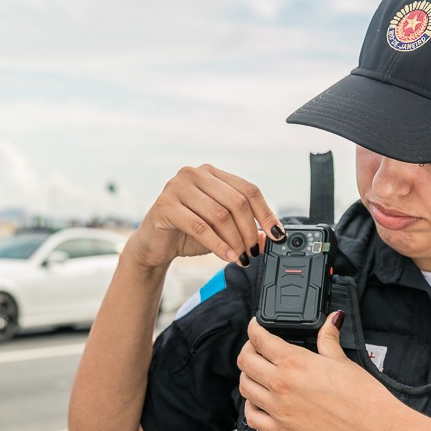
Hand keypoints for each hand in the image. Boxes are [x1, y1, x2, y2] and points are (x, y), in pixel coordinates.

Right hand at [127, 164, 284, 269]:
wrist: (153, 246)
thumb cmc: (187, 234)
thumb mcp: (221, 231)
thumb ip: (245, 230)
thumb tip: (271, 237)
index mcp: (212, 174)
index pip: (248, 189)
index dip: (266, 213)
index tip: (277, 234)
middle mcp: (195, 174)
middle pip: (237, 201)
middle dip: (250, 230)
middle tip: (254, 251)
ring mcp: (177, 186)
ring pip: (220, 214)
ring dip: (235, 240)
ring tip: (241, 257)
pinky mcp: (165, 205)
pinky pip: (199, 226)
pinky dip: (218, 244)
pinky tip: (227, 256)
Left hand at [237, 312, 395, 430]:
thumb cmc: (364, 398)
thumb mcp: (343, 361)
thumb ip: (328, 338)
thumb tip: (331, 319)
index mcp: (295, 363)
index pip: (260, 340)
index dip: (255, 329)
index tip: (256, 327)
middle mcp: (281, 385)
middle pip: (246, 362)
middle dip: (248, 350)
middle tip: (256, 347)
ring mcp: (279, 410)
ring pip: (245, 388)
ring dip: (248, 376)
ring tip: (258, 373)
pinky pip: (252, 418)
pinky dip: (251, 407)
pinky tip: (260, 401)